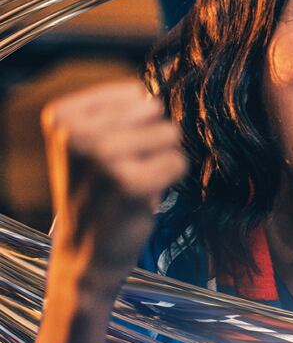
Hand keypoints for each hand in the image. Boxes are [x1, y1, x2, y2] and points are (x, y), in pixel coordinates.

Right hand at [41, 80, 186, 283]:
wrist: (86, 249)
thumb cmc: (98, 188)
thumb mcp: (91, 139)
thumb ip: (121, 110)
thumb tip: (157, 95)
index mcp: (62, 115)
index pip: (135, 93)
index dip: (137, 123)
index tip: (110, 152)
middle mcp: (77, 133)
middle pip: (155, 111)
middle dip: (152, 140)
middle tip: (125, 169)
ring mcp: (103, 157)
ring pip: (170, 134)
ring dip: (161, 158)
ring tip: (133, 180)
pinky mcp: (130, 183)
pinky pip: (179, 161)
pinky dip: (170, 177)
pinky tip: (144, 195)